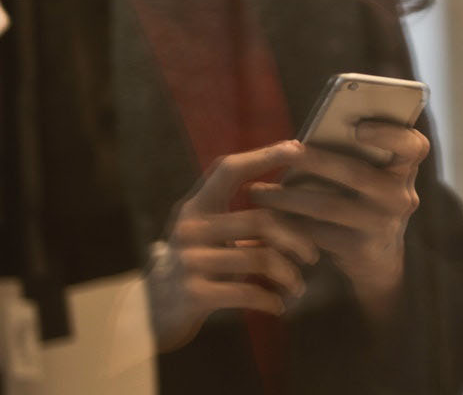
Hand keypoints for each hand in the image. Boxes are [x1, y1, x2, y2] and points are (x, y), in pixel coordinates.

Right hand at [147, 141, 319, 351]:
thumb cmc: (194, 268)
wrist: (150, 315)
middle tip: (313, 256)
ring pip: (262, 258)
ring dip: (288, 275)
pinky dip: (271, 300)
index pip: (228, 170)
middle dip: (297, 239)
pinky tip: (279, 305)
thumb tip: (296, 199)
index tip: (298, 147)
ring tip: (298, 286)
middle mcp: (190, 228)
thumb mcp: (208, 236)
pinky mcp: (194, 294)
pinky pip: (249, 293)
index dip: (264, 155)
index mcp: (195, 207)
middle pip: (261, 220)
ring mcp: (189, 261)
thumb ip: (239, 217)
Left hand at [247, 121, 428, 322]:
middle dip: (317, 161)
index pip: (414, 146)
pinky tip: (267, 217)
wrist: (377, 258)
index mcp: (405, 169)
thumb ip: (355, 155)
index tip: (358, 127)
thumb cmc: (364, 200)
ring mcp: (383, 224)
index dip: (390, 134)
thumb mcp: (372, 176)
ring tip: (257, 190)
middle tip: (285, 152)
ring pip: (329, 206)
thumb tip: (304, 140)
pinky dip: (289, 224)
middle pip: (357, 174)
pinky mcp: (361, 249)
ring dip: (288, 196)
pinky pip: (318, 234)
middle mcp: (401, 196)